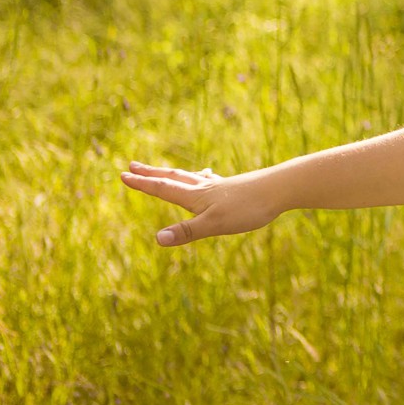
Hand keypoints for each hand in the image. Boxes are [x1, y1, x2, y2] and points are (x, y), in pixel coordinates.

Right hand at [120, 162, 284, 246]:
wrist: (281, 189)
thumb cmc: (248, 208)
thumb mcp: (214, 224)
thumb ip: (186, 232)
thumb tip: (157, 239)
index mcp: (196, 196)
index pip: (162, 188)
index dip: (142, 183)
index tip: (122, 175)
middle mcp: (205, 187)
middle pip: (173, 177)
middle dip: (152, 173)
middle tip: (133, 165)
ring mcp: (221, 186)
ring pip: (191, 177)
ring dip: (174, 174)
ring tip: (167, 171)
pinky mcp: (235, 187)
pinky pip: (212, 181)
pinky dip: (203, 178)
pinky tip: (211, 177)